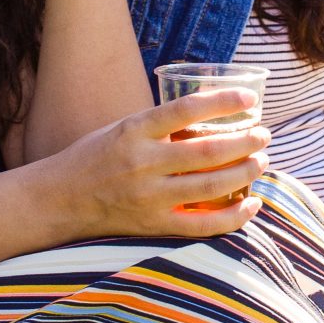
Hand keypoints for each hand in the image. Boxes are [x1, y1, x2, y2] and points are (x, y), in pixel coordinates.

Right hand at [44, 92, 272, 241]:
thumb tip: (211, 111)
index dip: (224, 101)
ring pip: (211, 187)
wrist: (60, 199)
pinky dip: (234, 217)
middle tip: (264, 134)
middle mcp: (143, 163)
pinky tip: (252, 204)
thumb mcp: (122, 128)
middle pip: (208, 151)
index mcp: (134, 130)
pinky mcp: (153, 225)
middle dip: (245, 141)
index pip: (187, 109)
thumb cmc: (95, 157)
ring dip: (245, 172)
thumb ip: (161, 125)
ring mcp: (149, 197)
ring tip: (262, 160)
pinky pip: (202, 225)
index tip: (251, 97)